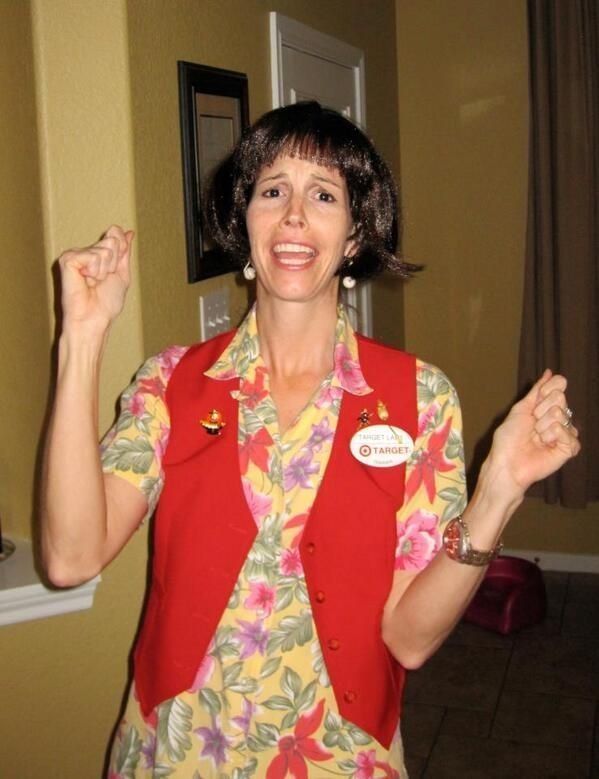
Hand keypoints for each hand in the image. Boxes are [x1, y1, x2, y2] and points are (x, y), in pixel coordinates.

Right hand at [58, 225, 133, 333]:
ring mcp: (75, 254)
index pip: (116, 233)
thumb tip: (129, 232)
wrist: (93, 318)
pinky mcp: (68, 259)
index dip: (122, 250)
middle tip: (101, 280)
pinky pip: (93, 256)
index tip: (113, 271)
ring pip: (104, 250)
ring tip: (92, 282)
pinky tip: (85, 281)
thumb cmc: (105, 303)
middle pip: (112, 241)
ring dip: (104, 271)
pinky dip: (95, 271)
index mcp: (96, 254)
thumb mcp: (121, 274)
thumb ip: (124, 253)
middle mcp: (84, 251)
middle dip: (113, 264)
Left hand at [484, 370, 580, 500]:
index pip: (557, 387)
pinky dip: (552, 437)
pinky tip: (545, 446)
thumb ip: (537, 391)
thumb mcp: (521, 408)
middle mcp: (557, 418)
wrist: (507, 463)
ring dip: (543, 427)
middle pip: (559, 398)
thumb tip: (550, 372)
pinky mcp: (569, 448)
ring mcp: (564, 433)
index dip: (545, 392)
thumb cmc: (509, 438)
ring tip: (536, 439)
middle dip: (540, 411)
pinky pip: (568, 433)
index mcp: (545, 408)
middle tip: (532, 426)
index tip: (533, 405)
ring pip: (561, 414)